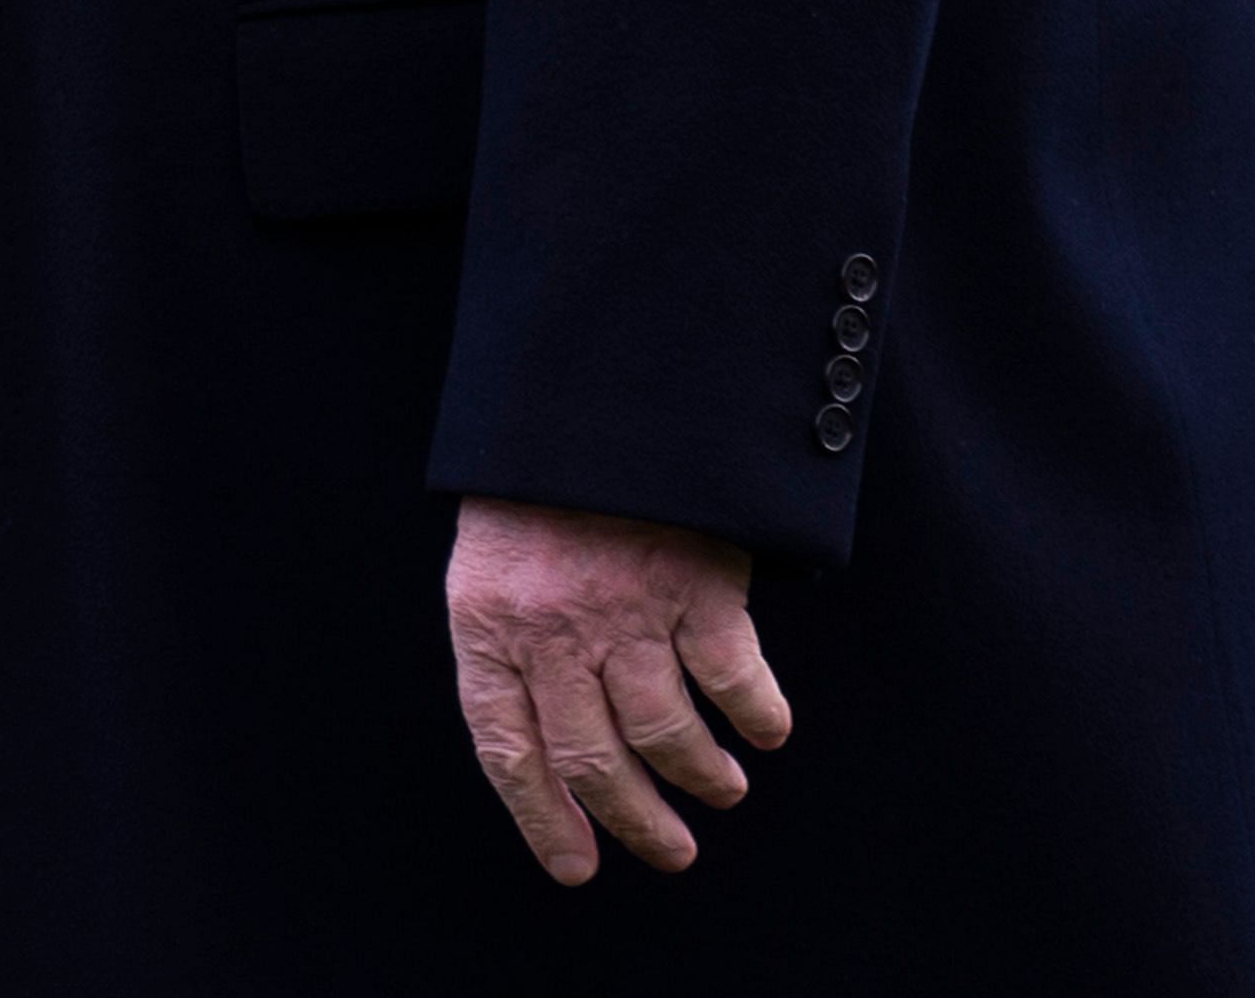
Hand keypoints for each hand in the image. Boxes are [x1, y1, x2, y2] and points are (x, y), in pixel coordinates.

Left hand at [446, 497, 791, 884]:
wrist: (592, 386)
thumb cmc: (539, 484)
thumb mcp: (494, 560)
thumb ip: (513, 642)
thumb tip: (551, 750)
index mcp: (487, 622)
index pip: (507, 748)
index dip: (542, 817)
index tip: (578, 868)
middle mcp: (551, 626)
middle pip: (592, 759)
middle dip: (636, 822)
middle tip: (671, 853)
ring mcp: (624, 606)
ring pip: (664, 734)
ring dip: (700, 776)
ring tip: (723, 790)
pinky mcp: (693, 581)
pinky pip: (731, 678)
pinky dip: (757, 714)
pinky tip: (767, 728)